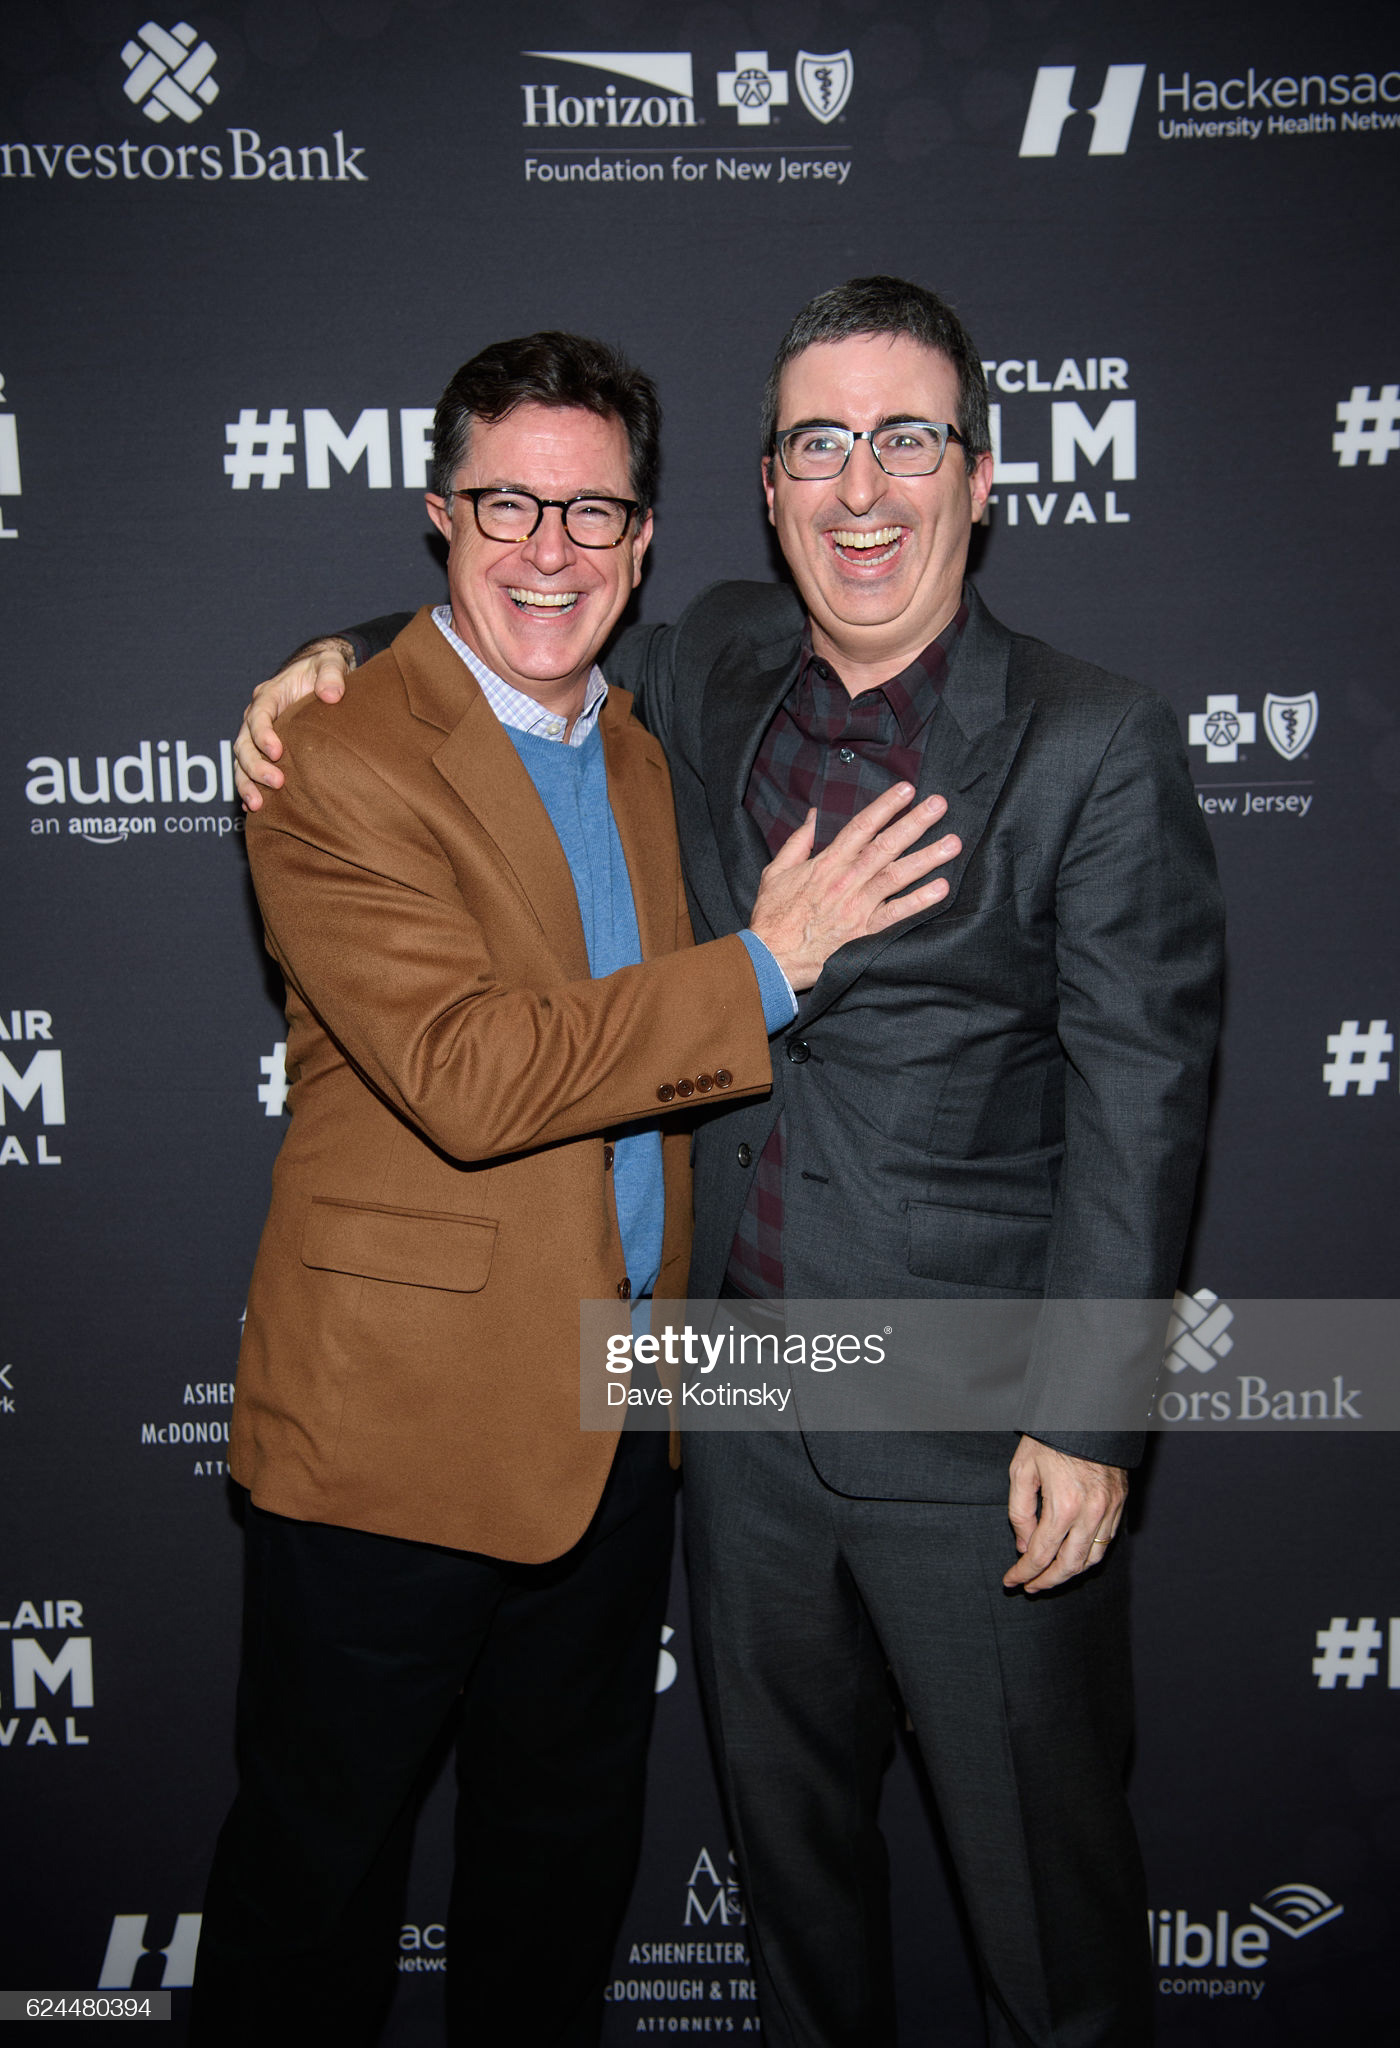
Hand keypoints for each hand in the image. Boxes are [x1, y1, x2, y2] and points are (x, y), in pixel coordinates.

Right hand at [234, 639, 353, 809]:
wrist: (320, 678)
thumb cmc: (324, 670)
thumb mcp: (330, 663)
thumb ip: (331, 675)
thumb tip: (331, 695)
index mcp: (270, 694)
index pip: (259, 714)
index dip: (263, 734)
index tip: (277, 752)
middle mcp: (257, 715)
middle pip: (243, 743)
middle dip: (256, 765)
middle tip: (276, 783)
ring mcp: (257, 735)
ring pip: (240, 761)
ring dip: (246, 783)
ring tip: (257, 805)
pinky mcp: (263, 751)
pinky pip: (248, 772)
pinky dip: (248, 788)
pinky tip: (253, 809)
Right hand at [749, 784, 959, 991]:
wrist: (770, 959)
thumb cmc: (772, 917)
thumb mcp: (776, 871)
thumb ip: (798, 842)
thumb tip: (814, 815)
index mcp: (826, 863)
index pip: (861, 826)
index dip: (886, 806)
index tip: (907, 789)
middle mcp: (846, 880)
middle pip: (886, 845)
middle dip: (915, 823)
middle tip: (940, 805)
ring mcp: (857, 907)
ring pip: (897, 875)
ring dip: (926, 857)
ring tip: (953, 843)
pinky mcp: (863, 933)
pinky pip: (896, 914)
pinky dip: (919, 901)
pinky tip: (941, 888)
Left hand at [1003, 1438, 1127, 1594]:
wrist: (1087, 1414)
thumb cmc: (1049, 1437)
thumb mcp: (1022, 1470)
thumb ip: (1020, 1513)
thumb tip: (1023, 1546)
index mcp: (1063, 1505)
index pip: (1041, 1553)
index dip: (1024, 1572)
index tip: (1012, 1581)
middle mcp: (1091, 1513)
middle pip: (1069, 1565)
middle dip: (1047, 1581)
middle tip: (1030, 1587)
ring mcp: (1110, 1510)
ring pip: (1092, 1559)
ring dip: (1069, 1573)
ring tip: (1049, 1575)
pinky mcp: (1121, 1504)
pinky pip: (1106, 1541)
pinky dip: (1088, 1555)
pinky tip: (1072, 1556)